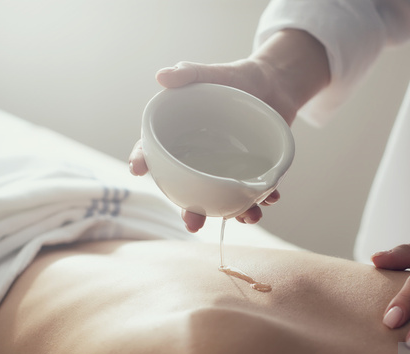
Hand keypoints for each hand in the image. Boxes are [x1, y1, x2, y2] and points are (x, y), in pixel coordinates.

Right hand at [128, 29, 329, 231]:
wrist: (273, 84)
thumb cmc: (235, 79)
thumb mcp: (212, 74)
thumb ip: (189, 74)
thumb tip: (162, 76)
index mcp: (180, 136)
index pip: (154, 151)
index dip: (142, 160)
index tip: (136, 169)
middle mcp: (200, 159)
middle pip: (188, 189)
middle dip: (190, 210)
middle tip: (192, 223)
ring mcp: (226, 169)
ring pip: (222, 198)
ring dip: (232, 213)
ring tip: (245, 216)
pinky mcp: (252, 171)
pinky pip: (254, 191)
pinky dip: (263, 198)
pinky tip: (270, 198)